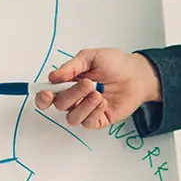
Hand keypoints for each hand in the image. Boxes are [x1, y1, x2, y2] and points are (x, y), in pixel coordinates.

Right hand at [36, 48, 161, 129]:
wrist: (137, 74)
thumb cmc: (115, 63)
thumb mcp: (92, 57)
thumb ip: (72, 67)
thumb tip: (53, 77)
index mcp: (68, 83)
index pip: (48, 96)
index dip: (43, 97)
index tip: (47, 93)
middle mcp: (74, 99)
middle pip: (60, 105)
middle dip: (72, 94)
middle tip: (88, 83)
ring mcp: (86, 110)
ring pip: (72, 118)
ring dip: (83, 105)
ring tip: (97, 93)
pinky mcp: (98, 120)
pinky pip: (88, 123)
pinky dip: (94, 112)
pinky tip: (103, 102)